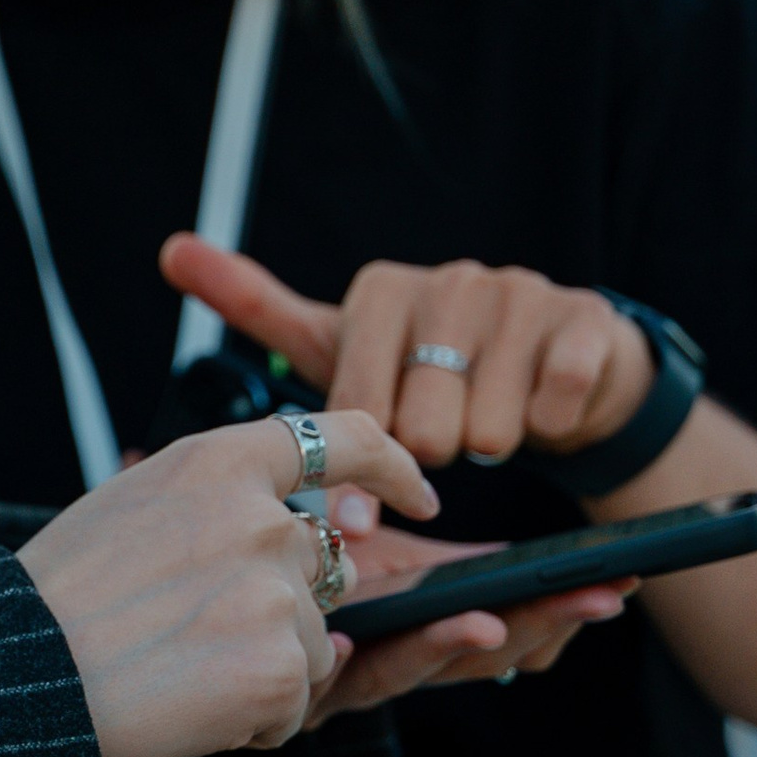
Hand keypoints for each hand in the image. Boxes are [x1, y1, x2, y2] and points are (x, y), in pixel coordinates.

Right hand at [17, 410, 434, 756]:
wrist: (20, 675)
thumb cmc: (54, 598)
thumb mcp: (127, 505)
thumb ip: (210, 502)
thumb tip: (276, 524)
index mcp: (218, 462)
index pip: (341, 437)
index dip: (391, 466)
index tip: (419, 493)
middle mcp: (262, 517)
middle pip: (328, 567)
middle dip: (288, 607)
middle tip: (198, 635)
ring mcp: (278, 593)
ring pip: (312, 645)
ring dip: (260, 669)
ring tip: (175, 674)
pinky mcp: (281, 667)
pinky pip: (291, 706)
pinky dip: (248, 721)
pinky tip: (185, 709)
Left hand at [159, 235, 656, 473]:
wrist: (556, 366)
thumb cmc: (430, 367)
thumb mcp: (343, 343)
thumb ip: (259, 307)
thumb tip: (172, 248)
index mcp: (381, 293)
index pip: (356, 400)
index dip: (360, 461)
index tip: (359, 508)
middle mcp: (449, 281)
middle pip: (425, 429)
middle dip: (435, 455)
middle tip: (445, 438)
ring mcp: (519, 295)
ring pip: (490, 430)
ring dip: (491, 446)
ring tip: (490, 422)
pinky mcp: (583, 320)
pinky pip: (554, 407)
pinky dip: (549, 431)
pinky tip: (543, 415)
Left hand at [305, 517, 635, 716]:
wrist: (217, 589)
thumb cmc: (295, 552)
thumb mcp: (355, 524)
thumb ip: (383, 509)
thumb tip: (401, 512)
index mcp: (426, 619)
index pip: (507, 618)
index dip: (560, 606)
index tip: (616, 584)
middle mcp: (399, 657)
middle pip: (482, 656)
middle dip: (539, 626)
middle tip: (591, 602)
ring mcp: (353, 682)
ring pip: (413, 672)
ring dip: (452, 645)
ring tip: (488, 624)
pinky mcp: (300, 699)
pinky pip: (328, 682)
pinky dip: (348, 661)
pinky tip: (355, 639)